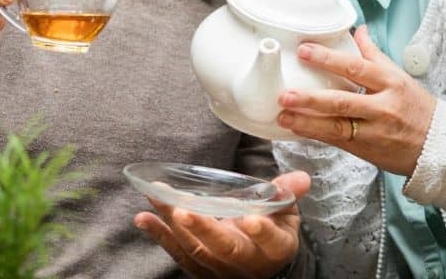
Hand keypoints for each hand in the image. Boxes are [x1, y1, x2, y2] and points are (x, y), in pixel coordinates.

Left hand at [135, 171, 308, 278]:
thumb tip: (302, 177)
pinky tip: (143, 217)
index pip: (271, 241)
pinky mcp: (200, 269)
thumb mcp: (287, 215)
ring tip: (157, 197)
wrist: (262, 268)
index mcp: (274, 247)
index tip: (251, 218)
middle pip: (225, 248)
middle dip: (204, 229)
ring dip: (174, 224)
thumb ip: (286, 194)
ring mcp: (220, 268)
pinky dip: (159, 235)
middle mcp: (246, 262)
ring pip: (196, 248)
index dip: (262, 231)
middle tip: (185, 209)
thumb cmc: (273, 233)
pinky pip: (178, 254)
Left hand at [276, 26, 435, 176]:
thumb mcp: (400, 76)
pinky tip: (298, 130)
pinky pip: (338, 142)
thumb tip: (358, 30)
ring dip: (307, 122)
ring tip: (283, 116)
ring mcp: (374, 131)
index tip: (304, 51)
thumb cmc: (418, 108)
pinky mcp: (367, 150)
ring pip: (337, 126)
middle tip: (285, 93)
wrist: (439, 145)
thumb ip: (374, 55)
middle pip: (342, 101)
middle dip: (311, 98)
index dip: (328, 59)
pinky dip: (317, 135)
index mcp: (390, 82)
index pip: (355, 67)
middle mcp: (382, 107)